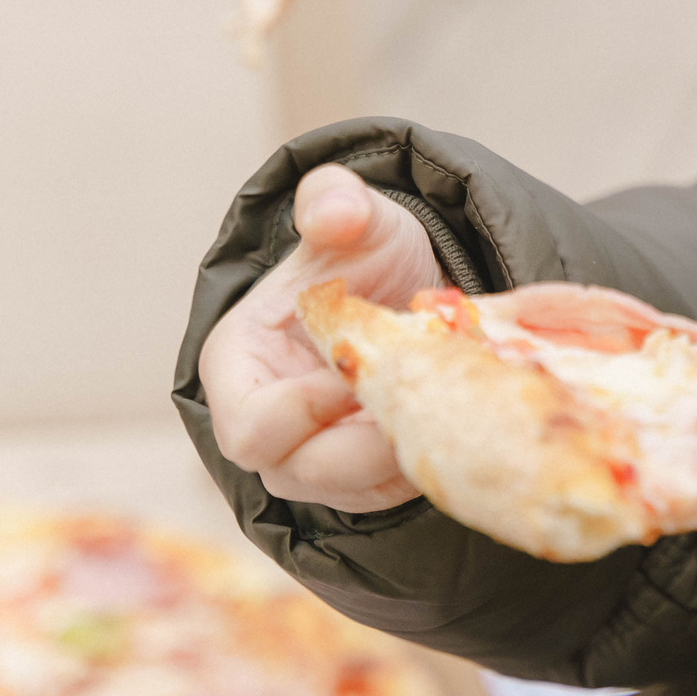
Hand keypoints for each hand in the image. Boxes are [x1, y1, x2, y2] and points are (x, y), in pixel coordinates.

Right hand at [199, 165, 441, 511]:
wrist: (406, 286)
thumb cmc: (366, 254)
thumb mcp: (356, 219)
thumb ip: (336, 202)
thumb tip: (334, 210)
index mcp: (239, 366)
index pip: (249, 426)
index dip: (302, 413)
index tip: (358, 374)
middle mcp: (266, 424)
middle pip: (301, 471)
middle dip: (364, 446)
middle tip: (422, 401)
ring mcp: (311, 457)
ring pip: (350, 491)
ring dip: (401, 456)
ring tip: (449, 406)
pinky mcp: (361, 476)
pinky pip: (388, 493)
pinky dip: (424, 463)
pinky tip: (458, 420)